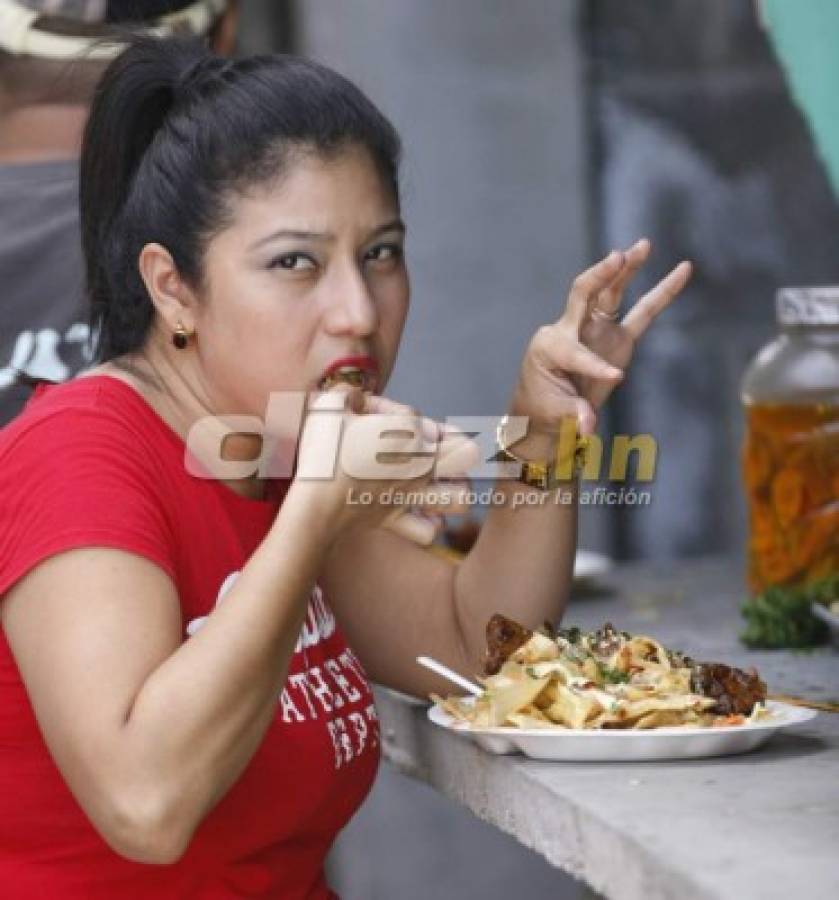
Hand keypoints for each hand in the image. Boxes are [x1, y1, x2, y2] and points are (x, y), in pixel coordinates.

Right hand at [292, 385, 475, 546]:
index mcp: (408, 434)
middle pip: (469, 453)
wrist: (312, 505)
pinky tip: (414, 510)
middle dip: (454, 445)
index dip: (383, 408)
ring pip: (462, 496)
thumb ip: (350, 394)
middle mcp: (421, 466)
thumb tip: (360, 400)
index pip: (411, 413)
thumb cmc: (322, 452)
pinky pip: (430, 531)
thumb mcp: (330, 405)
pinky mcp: (399, 520)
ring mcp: (414, 496)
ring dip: (453, 488)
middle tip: (428, 446)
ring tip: (434, 481)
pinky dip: (426, 523)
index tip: (361, 415)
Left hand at [508, 245, 691, 449]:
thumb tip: (589, 426)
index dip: (593, 363)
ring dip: (626, 270)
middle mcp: (570, 329)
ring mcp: (595, 330)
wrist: (546, 412)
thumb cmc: (544, 410)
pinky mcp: (617, 338)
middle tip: (617, 257)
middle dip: (600, 276)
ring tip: (644, 245)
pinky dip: (662, 293)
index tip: (614, 377)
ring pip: (611, 293)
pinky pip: (643, 313)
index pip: (574, 350)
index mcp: (549, 347)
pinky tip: (682, 270)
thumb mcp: (555, 415)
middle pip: (584, 293)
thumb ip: (575, 416)